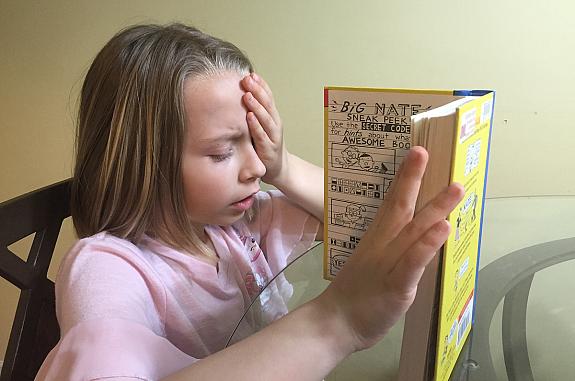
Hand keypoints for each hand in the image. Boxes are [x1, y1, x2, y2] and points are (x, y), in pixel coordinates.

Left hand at [241, 73, 287, 184]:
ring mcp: (273, 136)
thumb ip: (253, 113)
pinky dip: (256, 126)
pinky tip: (249, 117)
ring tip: (247, 95)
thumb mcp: (261, 127)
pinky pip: (261, 136)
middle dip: (257, 90)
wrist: (278, 168)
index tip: (251, 74)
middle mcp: (275, 124)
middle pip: (268, 104)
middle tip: (247, 79)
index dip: (261, 85)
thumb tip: (238, 95)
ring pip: (266, 118)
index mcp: (273, 117)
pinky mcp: (269, 149)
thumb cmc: (266, 145)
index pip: (269, 97)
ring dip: (256, 105)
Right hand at [317, 147, 464, 351]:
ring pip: (413, 231)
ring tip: (455, 188)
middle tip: (426, 152)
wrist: (334, 323)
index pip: (391, 203)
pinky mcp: (396, 285)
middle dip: (414, 179)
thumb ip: (388, 247)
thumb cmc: (353, 294)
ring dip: (435, 208)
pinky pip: (413, 263)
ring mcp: (389, 264)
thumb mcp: (369, 263)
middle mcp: (382, 246)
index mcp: (375, 239)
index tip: (417, 153)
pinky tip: (443, 229)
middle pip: (400, 208)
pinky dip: (427, 244)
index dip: (404, 178)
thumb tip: (408, 232)